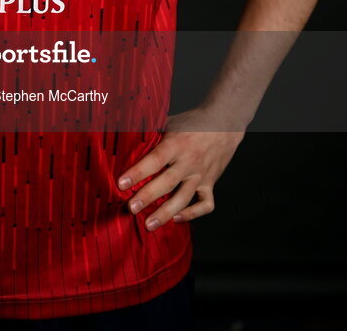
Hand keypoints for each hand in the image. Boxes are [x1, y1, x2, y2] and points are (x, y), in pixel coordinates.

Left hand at [116, 106, 244, 231]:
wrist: (224, 123)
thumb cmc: (192, 122)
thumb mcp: (170, 122)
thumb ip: (151, 131)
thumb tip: (125, 137)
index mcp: (176, 144)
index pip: (155, 160)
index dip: (137, 172)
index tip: (121, 184)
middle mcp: (189, 161)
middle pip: (167, 182)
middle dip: (148, 197)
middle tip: (131, 209)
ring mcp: (201, 175)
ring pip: (183, 198)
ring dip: (165, 213)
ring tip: (149, 225)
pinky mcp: (210, 183)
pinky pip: (205, 204)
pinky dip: (192, 214)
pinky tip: (177, 219)